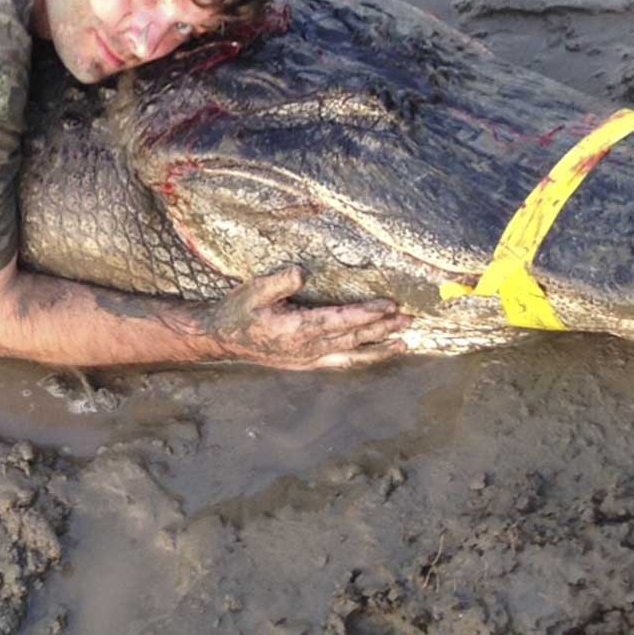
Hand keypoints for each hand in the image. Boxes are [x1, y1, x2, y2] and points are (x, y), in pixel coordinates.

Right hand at [206, 265, 404, 369]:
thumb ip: (278, 282)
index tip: (390, 304)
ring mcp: (309, 358)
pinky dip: (362, 359)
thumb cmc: (239, 311)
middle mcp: (308, 347)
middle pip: (354, 338)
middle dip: (383, 328)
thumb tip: (301, 271)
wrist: (223, 339)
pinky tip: (374, 354)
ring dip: (379, 348)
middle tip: (409, 319)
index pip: (342, 320)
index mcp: (298, 329)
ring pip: (352, 355)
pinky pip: (342, 362)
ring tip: (404, 342)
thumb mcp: (253, 291)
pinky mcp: (307, 363)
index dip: (367, 312)